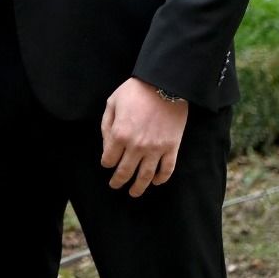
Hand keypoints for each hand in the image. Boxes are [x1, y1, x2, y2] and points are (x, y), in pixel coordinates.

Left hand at [100, 77, 188, 197]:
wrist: (164, 84)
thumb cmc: (135, 91)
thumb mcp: (112, 103)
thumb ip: (106, 125)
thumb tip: (106, 145)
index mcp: (119, 134)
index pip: (109, 159)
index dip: (106, 163)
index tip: (107, 163)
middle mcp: (136, 146)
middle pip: (125, 171)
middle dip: (118, 181)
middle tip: (115, 186)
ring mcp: (155, 149)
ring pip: (145, 176)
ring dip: (138, 187)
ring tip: (134, 193)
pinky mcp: (172, 148)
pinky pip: (167, 169)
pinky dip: (161, 178)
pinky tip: (155, 182)